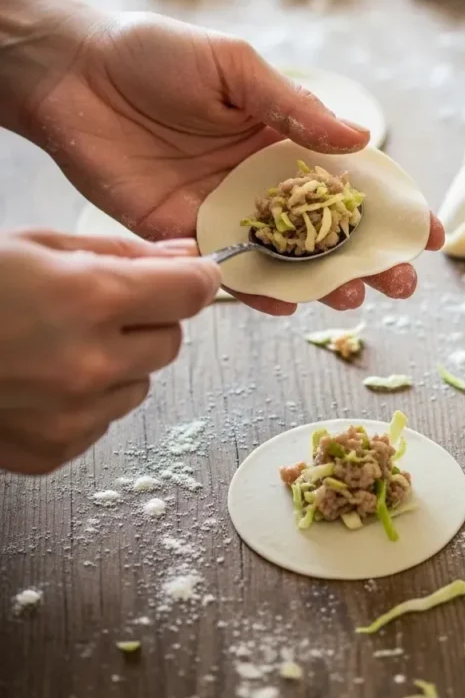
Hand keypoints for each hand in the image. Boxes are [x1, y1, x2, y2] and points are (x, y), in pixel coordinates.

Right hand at [0, 230, 218, 473]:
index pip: (191, 292)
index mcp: (91, 299)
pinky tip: (42, 378)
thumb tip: (185, 253)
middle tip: (100, 306)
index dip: (194, 279)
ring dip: (119, 362)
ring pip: (140, 384)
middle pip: (171, 341)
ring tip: (59, 343)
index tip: (189, 275)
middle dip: (149, 320)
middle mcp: (91, 364)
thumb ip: (121, 252)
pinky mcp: (55, 451)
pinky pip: (104, 419)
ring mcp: (74, 415)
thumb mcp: (38, 246)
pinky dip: (88, 399)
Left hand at [22, 7, 443, 315]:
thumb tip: (360, 137)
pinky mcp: (180, 231)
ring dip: (319, 280)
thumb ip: (293, 107)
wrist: (73, 73)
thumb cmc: (155, 53)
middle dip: (365, 257)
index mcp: (280, 135)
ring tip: (350, 299)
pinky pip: (225, 265)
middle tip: (397, 284)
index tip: (427, 233)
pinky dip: (254, 287)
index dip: (389, 206)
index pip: (348, 177)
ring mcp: (222, 208)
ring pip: (282, 256)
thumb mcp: (234, 66)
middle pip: (323, 229)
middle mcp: (258, 178)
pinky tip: (284, 302)